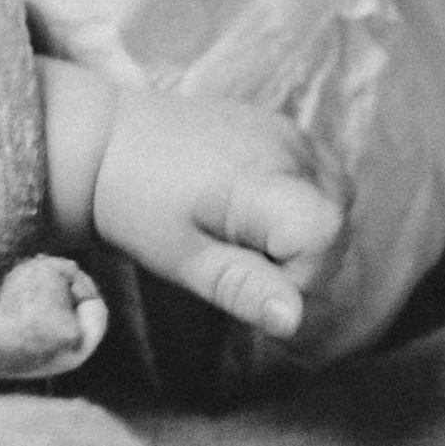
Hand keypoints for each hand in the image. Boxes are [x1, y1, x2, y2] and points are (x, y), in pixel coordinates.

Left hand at [87, 78, 342, 343]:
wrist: (107, 142)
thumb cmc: (138, 206)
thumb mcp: (184, 261)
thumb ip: (243, 289)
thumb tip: (294, 320)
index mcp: (256, 178)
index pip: (326, 231)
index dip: (303, 273)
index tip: (250, 275)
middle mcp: (282, 145)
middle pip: (336, 224)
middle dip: (301, 260)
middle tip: (235, 253)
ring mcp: (286, 129)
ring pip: (337, 201)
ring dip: (304, 231)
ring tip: (244, 230)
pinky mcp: (281, 125)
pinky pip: (323, 174)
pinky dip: (304, 200)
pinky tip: (256, 207)